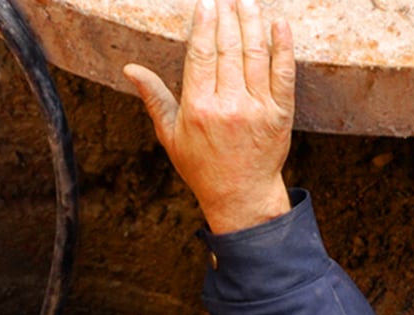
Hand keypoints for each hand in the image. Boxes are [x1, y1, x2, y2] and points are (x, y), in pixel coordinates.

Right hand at [123, 0, 294, 233]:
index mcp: (198, 108)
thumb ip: (154, 97)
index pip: (200, 54)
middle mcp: (228, 106)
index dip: (204, 24)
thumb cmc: (202, 166)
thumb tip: (130, 68)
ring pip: (255, 55)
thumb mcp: (170, 135)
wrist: (241, 196)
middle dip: (227, 16)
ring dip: (252, 22)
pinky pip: (283, 74)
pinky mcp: (280, 115)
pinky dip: (283, 47)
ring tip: (247, 1)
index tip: (206, 2)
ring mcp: (257, 109)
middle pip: (228, 49)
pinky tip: (279, 25)